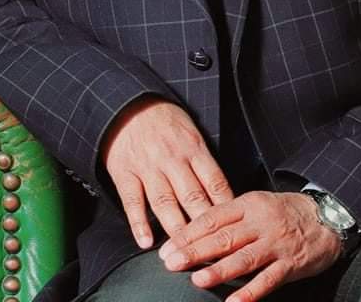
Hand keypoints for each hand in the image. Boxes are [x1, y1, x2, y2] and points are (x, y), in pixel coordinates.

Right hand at [101, 96, 233, 248]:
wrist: (130, 105)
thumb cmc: (165, 122)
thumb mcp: (191, 132)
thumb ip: (204, 163)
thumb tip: (223, 195)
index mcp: (194, 148)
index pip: (215, 182)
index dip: (226, 209)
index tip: (234, 231)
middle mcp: (173, 159)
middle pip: (193, 197)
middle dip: (204, 227)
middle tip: (213, 252)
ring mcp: (149, 167)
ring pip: (165, 202)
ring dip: (175, 230)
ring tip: (183, 254)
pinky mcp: (125, 172)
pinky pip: (133, 201)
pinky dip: (139, 223)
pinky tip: (146, 241)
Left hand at [158, 190, 342, 301]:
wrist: (327, 217)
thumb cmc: (284, 212)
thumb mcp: (256, 204)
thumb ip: (230, 218)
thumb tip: (195, 233)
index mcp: (249, 204)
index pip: (213, 217)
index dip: (189, 233)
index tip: (168, 247)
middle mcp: (260, 222)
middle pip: (224, 237)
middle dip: (196, 251)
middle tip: (171, 263)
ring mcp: (276, 244)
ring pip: (244, 258)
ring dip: (219, 270)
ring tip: (197, 280)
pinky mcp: (290, 264)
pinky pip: (268, 280)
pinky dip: (250, 292)